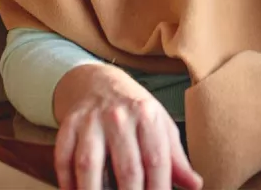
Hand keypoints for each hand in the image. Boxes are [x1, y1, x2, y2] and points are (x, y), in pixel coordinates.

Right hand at [53, 64, 201, 189]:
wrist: (98, 82)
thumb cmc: (135, 111)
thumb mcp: (159, 125)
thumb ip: (175, 158)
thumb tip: (196, 185)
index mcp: (147, 115)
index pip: (156, 160)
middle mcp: (119, 116)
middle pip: (127, 168)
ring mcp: (91, 120)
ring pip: (90, 164)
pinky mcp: (69, 124)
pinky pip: (64, 158)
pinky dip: (67, 182)